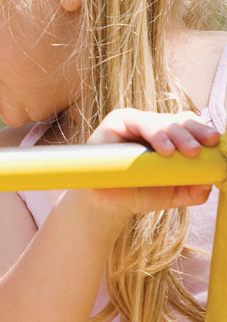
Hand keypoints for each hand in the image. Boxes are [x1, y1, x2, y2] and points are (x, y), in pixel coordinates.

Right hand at [85, 108, 217, 218]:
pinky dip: (156, 133)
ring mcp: (135, 122)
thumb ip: (194, 189)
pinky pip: (140, 121)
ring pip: (162, 120)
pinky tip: (165, 149)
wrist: (108, 202)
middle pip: (179, 120)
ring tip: (188, 151)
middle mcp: (153, 125)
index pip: (190, 126)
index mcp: (169, 137)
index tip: (215, 143)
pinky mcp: (117, 121)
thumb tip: (210, 180)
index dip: (203, 131)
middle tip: (200, 149)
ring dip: (178, 134)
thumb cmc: (139, 191)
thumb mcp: (173, 193)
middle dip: (194, 132)